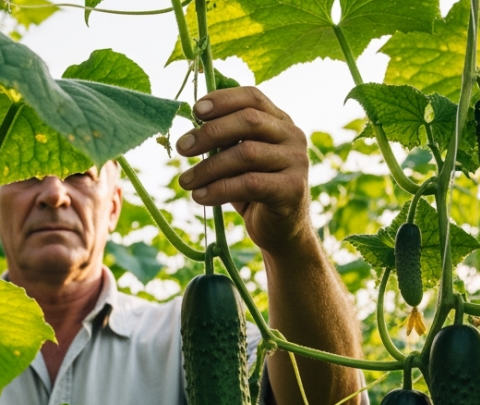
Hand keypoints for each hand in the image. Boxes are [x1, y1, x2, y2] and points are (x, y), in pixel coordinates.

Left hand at [175, 87, 311, 252]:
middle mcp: (292, 136)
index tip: (195, 110)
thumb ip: (224, 142)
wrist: (282, 231)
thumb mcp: (237, 161)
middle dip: (210, 132)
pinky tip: (200, 197)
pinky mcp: (293, 189)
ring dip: (209, 167)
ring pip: (246, 153)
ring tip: (185, 181)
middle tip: (182, 148)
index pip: (252, 97)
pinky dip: (219, 189)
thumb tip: (190, 130)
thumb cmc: (254, 192)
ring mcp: (296, 162)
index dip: (223, 99)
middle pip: (249, 121)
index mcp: (279, 122)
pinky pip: (250, 183)